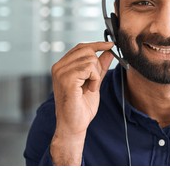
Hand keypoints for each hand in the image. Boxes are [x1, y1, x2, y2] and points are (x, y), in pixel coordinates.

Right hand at [50, 42, 113, 164]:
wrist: (74, 125)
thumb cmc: (82, 106)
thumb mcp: (94, 81)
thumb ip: (100, 66)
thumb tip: (109, 51)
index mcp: (62, 66)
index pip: (81, 47)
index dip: (97, 44)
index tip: (110, 44)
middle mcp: (59, 66)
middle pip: (87, 50)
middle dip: (97, 65)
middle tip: (94, 81)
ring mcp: (61, 72)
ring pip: (90, 59)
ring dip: (97, 75)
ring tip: (90, 88)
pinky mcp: (66, 79)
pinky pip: (90, 68)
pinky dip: (96, 79)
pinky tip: (90, 90)